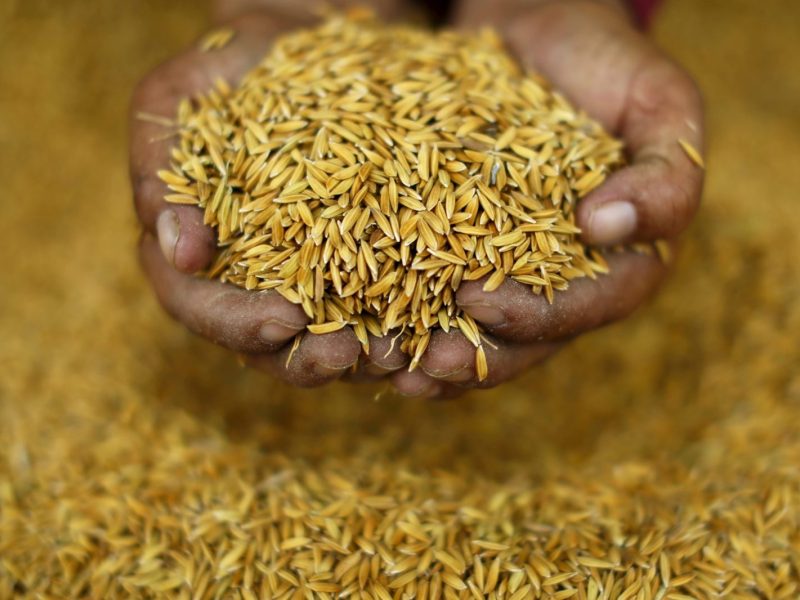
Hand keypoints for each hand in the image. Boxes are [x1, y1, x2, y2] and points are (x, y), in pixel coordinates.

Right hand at [130, 3, 414, 388]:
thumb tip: (177, 250)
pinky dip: (404, 328)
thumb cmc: (237, 67)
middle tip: (348, 354)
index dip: (233, 321)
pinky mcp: (358, 271)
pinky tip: (434, 330)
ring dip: (361, 359)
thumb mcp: (181, 95)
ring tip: (400, 354)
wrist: (309, 52)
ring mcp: (304, 279)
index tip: (280, 319)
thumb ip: (164, 167)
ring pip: (323, 342)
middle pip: (263, 343)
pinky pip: (378, 312)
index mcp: (193, 247)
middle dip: (303, 357)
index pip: (195, 303)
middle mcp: (246, 277)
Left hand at [388, 0, 704, 396]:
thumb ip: (664, 174)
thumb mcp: (662, 106)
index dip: (532, 316)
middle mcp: (564, 279)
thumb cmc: (609, 66)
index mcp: (621, 263)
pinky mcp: (463, 247)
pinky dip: (401, 310)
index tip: (475, 305)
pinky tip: (362, 323)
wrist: (542, 31)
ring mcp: (511, 269)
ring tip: (379, 362)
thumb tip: (608, 228)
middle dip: (471, 357)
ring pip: (473, 330)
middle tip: (420, 367)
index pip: (583, 308)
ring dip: (426, 354)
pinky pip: (434, 291)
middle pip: (522, 339)